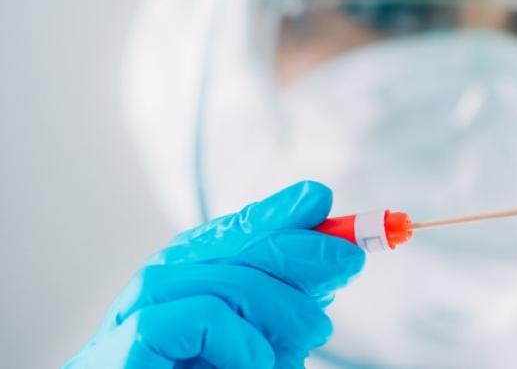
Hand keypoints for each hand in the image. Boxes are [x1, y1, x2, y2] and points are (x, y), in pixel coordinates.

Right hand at [66, 181, 364, 367]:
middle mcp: (154, 292)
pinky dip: (244, 341)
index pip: (228, 233)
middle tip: (348, 262)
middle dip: (298, 249)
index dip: (277, 215)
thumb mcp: (261, 331)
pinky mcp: (130, 345)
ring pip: (226, 282)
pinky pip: (204, 318)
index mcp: (183, 283)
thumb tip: (314, 203)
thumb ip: (281, 279)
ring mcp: (134, 316)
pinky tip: (259, 362)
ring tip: (310, 340)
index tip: (320, 201)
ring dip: (284, 309)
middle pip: (227, 248)